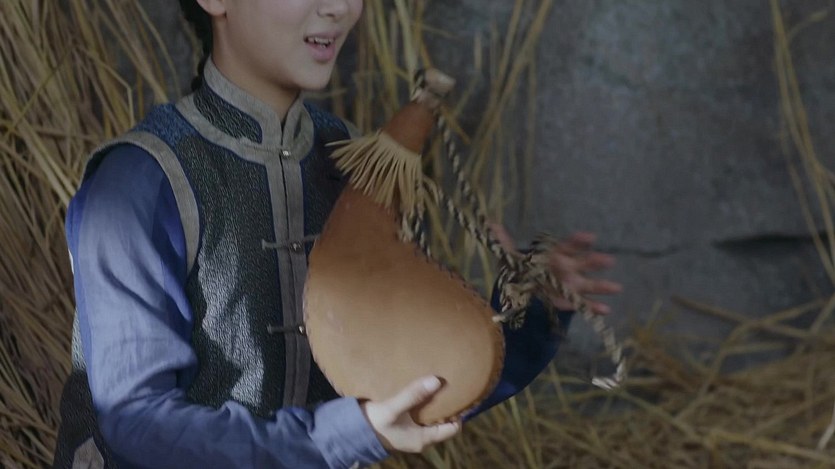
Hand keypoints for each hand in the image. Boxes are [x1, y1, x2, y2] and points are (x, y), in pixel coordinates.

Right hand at [361, 376, 460, 452]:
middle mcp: (420, 437)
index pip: (452, 428)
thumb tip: (436, 381)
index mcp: (423, 439)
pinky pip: (421, 413)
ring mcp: (412, 431)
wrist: (352, 429)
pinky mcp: (404, 424)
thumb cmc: (374, 423)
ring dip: (435, 403)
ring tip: (439, 383)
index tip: (462, 393)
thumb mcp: (393, 408)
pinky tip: (423, 388)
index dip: (459, 413)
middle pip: (444, 421)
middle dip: (448, 405)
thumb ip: (413, 395)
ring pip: (432, 416)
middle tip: (452, 385)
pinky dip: (424, 403)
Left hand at [489, 224, 622, 314]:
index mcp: (554, 255)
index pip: (568, 246)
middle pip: (582, 264)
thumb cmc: (523, 268)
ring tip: (617, 288)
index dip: (578, 242)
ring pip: (588, 284)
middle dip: (595, 262)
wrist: (526, 285)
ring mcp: (571, 284)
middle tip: (608, 260)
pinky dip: (594, 307)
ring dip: (602, 286)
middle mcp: (566, 268)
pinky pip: (583, 304)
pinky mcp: (570, 300)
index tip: (589, 237)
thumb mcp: (511, 257)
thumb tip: (490, 225)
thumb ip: (503, 242)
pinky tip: (606, 311)